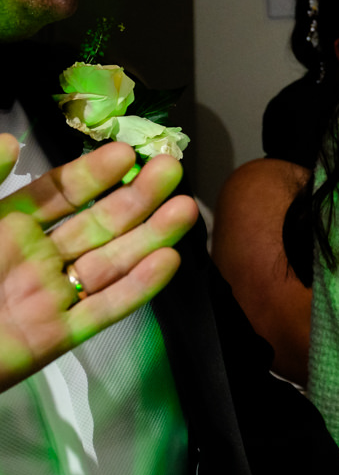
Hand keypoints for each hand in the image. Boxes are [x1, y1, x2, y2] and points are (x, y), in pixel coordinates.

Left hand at [0, 138, 199, 393]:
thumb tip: (9, 139)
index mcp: (5, 229)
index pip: (59, 194)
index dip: (93, 173)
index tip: (125, 153)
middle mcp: (34, 259)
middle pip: (97, 224)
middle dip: (136, 197)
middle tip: (171, 169)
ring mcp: (49, 297)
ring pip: (110, 263)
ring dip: (150, 236)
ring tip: (186, 208)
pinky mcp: (56, 336)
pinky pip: (104, 310)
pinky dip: (138, 288)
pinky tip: (168, 262)